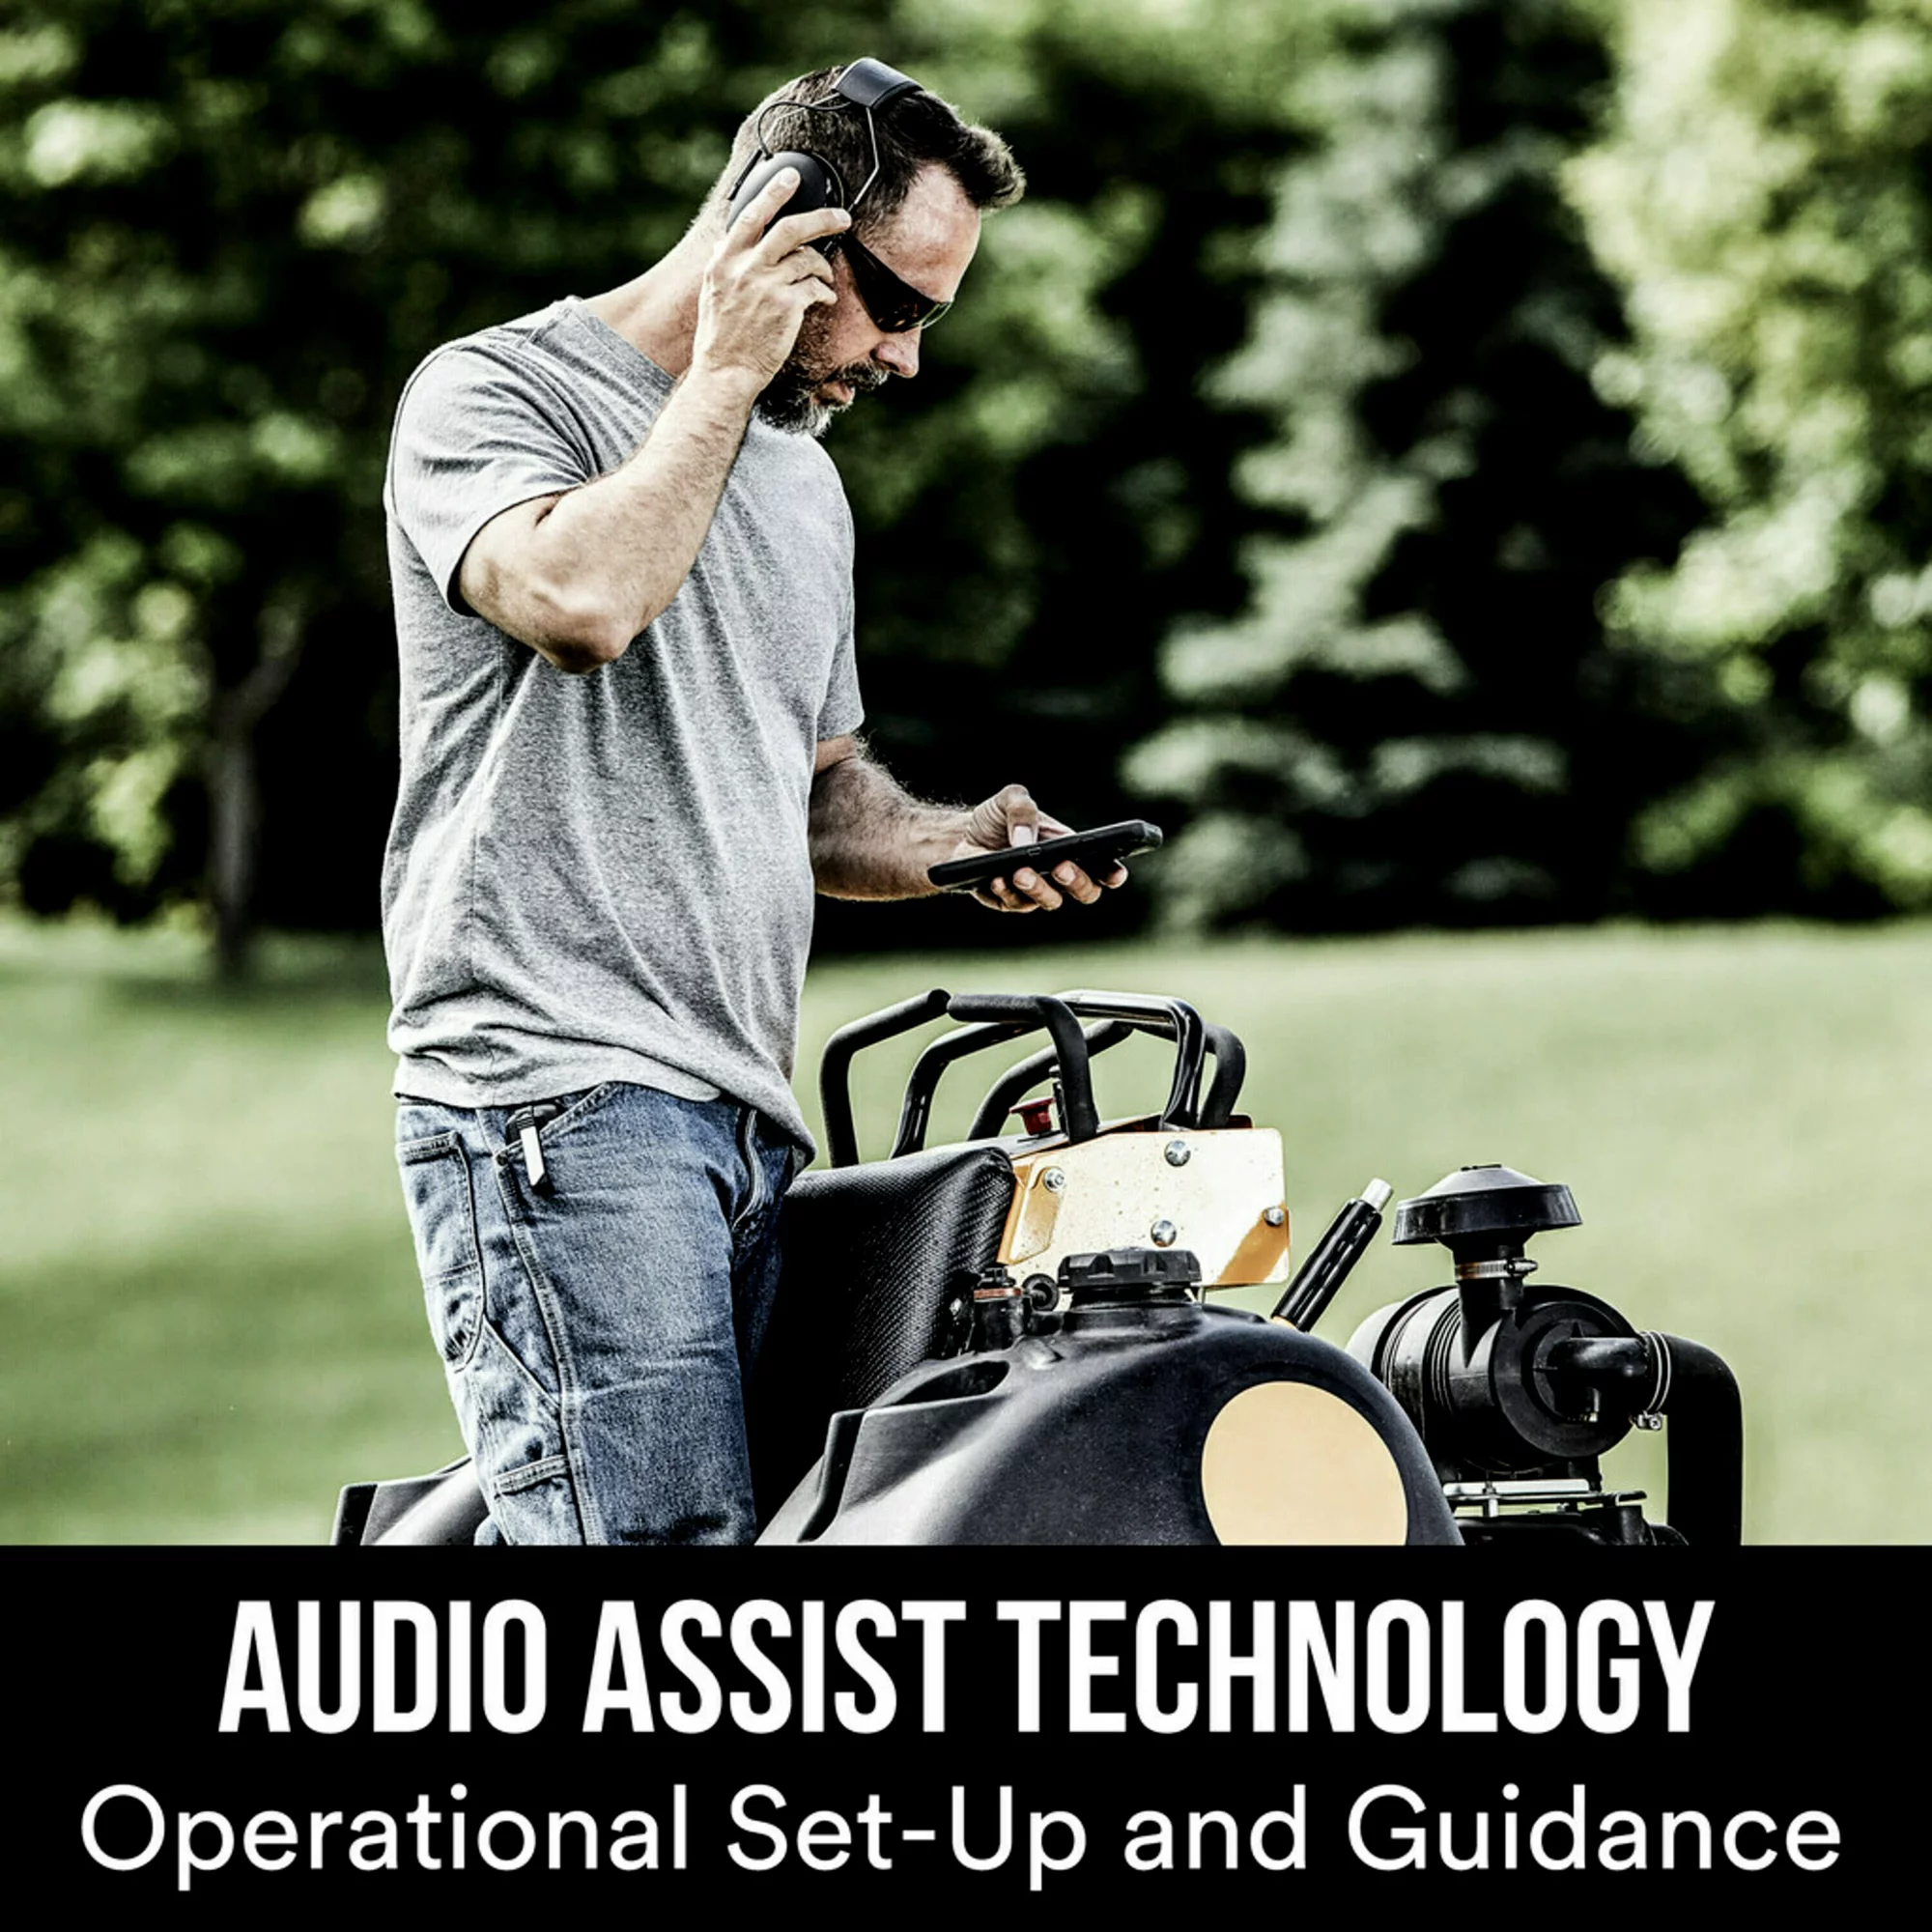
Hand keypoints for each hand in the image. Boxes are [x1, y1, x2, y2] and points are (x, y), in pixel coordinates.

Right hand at [693, 171, 849, 390]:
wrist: (725, 373)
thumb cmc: (721, 338)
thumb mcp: (712, 292)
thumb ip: (725, 263)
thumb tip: (731, 238)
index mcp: (724, 260)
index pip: (751, 215)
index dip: (773, 191)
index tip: (790, 177)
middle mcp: (744, 268)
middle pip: (789, 229)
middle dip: (821, 218)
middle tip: (841, 218)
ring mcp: (766, 286)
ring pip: (807, 259)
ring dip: (823, 266)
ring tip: (825, 276)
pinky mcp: (786, 307)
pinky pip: (815, 288)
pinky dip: (823, 292)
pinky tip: (823, 299)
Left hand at [951, 783, 1129, 913]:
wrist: (962, 835)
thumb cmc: (997, 818)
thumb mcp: (1010, 799)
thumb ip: (1022, 807)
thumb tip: (1025, 840)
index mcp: (1071, 849)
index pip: (1103, 867)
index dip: (1114, 873)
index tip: (1116, 873)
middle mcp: (1058, 875)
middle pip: (1085, 891)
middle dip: (1077, 881)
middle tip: (1060, 867)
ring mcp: (1035, 891)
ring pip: (1050, 901)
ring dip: (1038, 888)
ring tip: (1019, 872)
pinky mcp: (1009, 901)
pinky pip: (1015, 904)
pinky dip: (1007, 892)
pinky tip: (996, 879)